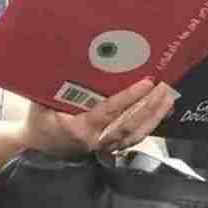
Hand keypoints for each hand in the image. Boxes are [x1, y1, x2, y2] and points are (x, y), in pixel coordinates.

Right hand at [20, 78, 176, 157]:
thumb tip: (69, 58)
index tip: (146, 83)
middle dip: (150, 106)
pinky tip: (161, 112)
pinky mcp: (110, 149)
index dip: (129, 97)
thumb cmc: (41, 122)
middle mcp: (96, 140)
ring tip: (169, 98)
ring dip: (155, 116)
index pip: (109, 111)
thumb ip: (56, 87)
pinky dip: (150, 125)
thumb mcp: (42, 103)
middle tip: (165, 87)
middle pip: (129, 124)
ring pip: (135, 134)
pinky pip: (134, 138)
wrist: (38, 149)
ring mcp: (104, 147)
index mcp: (79, 128)